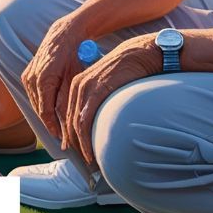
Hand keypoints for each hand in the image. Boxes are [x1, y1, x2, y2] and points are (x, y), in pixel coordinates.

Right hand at [22, 14, 92, 139]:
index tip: (62, 139)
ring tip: (58, 128)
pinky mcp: (26, 75)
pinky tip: (51, 112)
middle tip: (63, 138)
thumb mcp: (76, 79)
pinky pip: (34, 95)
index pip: (46, 111)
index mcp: (43, 80)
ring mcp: (27, 76)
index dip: (54, 127)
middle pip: (40, 110)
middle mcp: (31, 79)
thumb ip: (69, 100)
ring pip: (36, 103)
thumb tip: (70, 123)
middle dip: (50, 124)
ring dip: (46, 115)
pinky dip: (42, 104)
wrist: (65, 34)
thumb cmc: (75, 55)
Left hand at [59, 35, 160, 168]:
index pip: (69, 115)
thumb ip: (101, 100)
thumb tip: (101, 120)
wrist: (143, 54)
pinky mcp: (95, 91)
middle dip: (75, 143)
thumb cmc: (131, 71)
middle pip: (69, 121)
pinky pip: (84, 120)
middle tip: (85, 159)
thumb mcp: (109, 85)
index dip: (72, 135)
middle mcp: (77, 85)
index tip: (78, 150)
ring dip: (81, 145)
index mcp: (78, 85)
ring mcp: (85, 87)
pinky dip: (85, 139)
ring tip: (90, 159)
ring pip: (75, 124)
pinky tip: (91, 151)